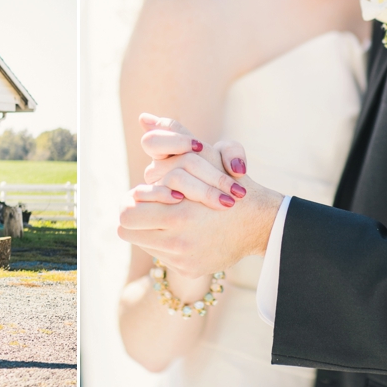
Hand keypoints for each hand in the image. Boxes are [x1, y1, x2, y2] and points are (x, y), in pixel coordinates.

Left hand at [117, 114, 282, 276]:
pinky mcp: (189, 269)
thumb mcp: (205, 154)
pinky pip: (162, 257)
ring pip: (142, 243)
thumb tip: (143, 117)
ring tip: (167, 216)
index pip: (127, 212)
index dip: (133, 201)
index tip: (143, 195)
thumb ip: (173, 134)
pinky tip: (184, 231)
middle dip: (135, 216)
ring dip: (150, 230)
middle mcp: (177, 240)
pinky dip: (167, 244)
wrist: (259, 223)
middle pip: (127, 229)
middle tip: (146, 206)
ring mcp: (182, 258)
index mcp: (178, 212)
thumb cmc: (230, 182)